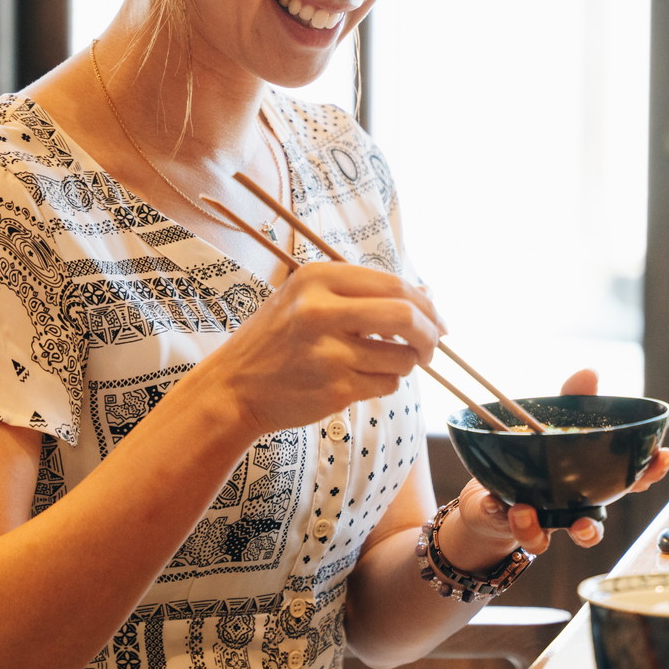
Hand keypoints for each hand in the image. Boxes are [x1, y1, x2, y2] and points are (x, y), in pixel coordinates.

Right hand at [176, 262, 445, 440]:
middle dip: (430, 334)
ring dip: (405, 363)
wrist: (233, 388)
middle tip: (432, 347)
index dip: (425, 303)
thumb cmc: (277, 341)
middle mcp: (321, 311)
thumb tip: (426, 296)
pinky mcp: (335, 389)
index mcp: (317, 278)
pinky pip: (387, 384)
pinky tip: (360, 380)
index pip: (393, 283)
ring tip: (381, 363)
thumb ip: (360, 293)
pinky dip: (385, 383)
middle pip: (405, 315)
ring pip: (402, 357)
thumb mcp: (307, 299)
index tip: (436, 319)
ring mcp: (328, 353)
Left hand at [438, 368, 668, 562]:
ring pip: (546, 539)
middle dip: (591, 529)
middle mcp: (572, 507)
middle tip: (583, 523)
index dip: (651, 471)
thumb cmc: (539, 452)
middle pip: (593, 526)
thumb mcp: (554, 419)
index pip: (630, 481)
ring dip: (536, 529)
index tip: (661, 455)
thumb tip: (589, 373)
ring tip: (524, 511)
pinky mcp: (509, 522)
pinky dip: (501, 513)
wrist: (494, 489)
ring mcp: (542, 520)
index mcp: (592, 481)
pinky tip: (492, 500)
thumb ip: (572, 399)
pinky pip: (504, 523)